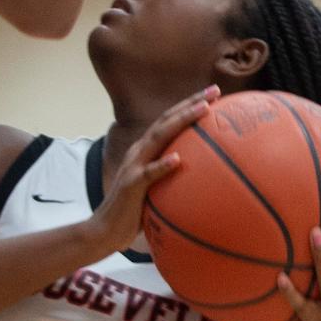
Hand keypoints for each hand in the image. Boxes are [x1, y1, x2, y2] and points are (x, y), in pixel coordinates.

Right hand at [86, 89, 217, 258]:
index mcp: (146, 150)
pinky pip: (148, 174)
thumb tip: (205, 178)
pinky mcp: (130, 185)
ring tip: (203, 110)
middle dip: (190, 102)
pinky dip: (162, 165)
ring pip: (159, 137)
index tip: (214, 94)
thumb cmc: (136, 212)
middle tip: (214, 90)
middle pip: (166, 120)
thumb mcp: (157, 189)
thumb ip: (173, 177)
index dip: (189, 104)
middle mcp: (139, 151)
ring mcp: (133, 166)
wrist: (106, 230)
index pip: (169, 121)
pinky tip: (177, 159)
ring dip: (181, 121)